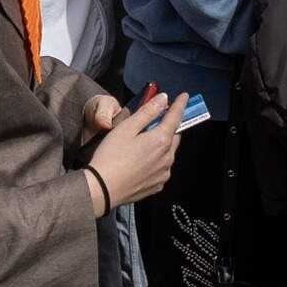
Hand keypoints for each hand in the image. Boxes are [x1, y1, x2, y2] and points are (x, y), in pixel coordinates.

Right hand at [86, 90, 183, 210]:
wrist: (102, 189)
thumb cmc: (111, 156)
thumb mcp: (126, 128)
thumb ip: (147, 112)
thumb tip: (163, 99)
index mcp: (161, 140)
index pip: (175, 117)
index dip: (180, 105)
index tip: (184, 97)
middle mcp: (167, 157)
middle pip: (174, 136)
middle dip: (171, 126)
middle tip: (161, 119)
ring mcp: (163, 173)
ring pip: (169, 153)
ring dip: (163, 144)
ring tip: (147, 142)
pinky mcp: (157, 185)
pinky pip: (162, 168)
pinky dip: (158, 160)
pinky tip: (143, 160)